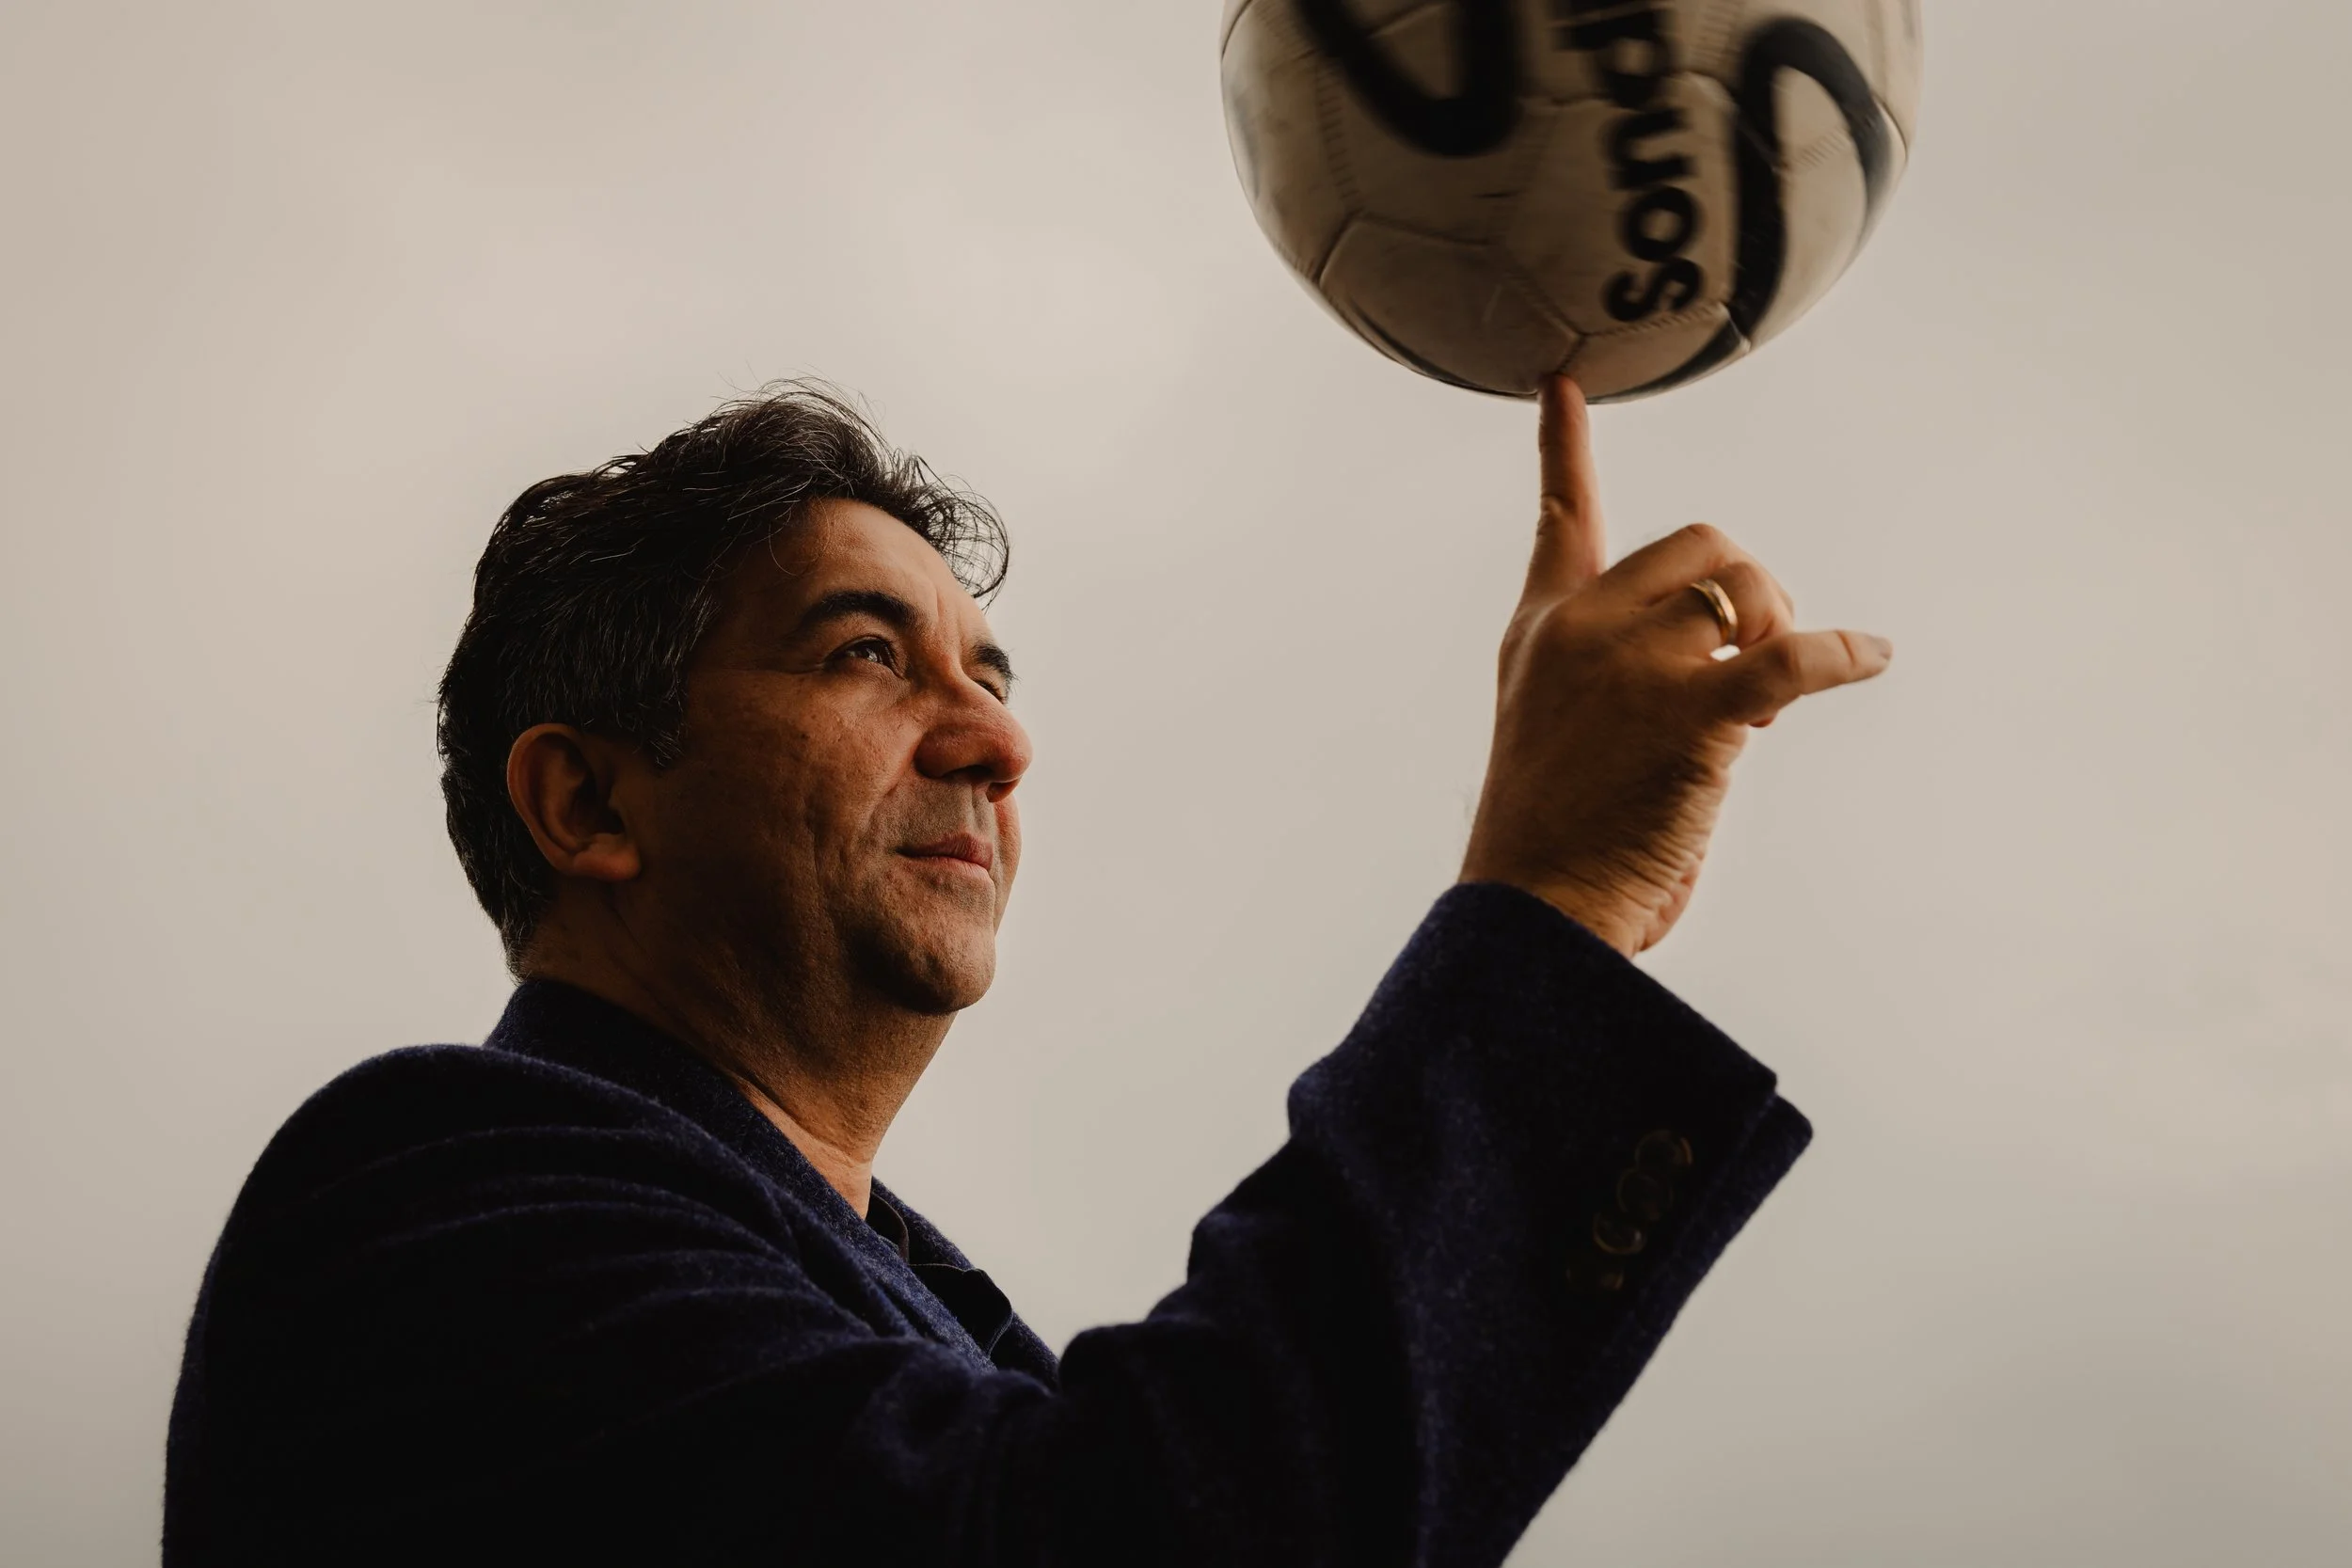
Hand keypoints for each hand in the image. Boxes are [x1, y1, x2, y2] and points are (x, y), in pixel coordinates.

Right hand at [1458, 378, 1892, 956]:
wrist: (1536, 909)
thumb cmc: (1555, 841)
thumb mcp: (1558, 733)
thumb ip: (1616, 677)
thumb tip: (1728, 672)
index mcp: (1542, 634)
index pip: (1560, 519)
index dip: (1562, 446)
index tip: (1563, 384)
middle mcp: (1582, 632)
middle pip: (1700, 544)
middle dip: (1752, 590)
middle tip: (1754, 661)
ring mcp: (1632, 667)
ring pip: (1745, 594)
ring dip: (1782, 634)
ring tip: (1761, 709)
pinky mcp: (1690, 714)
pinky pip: (1792, 656)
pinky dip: (1843, 652)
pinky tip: (1867, 656)